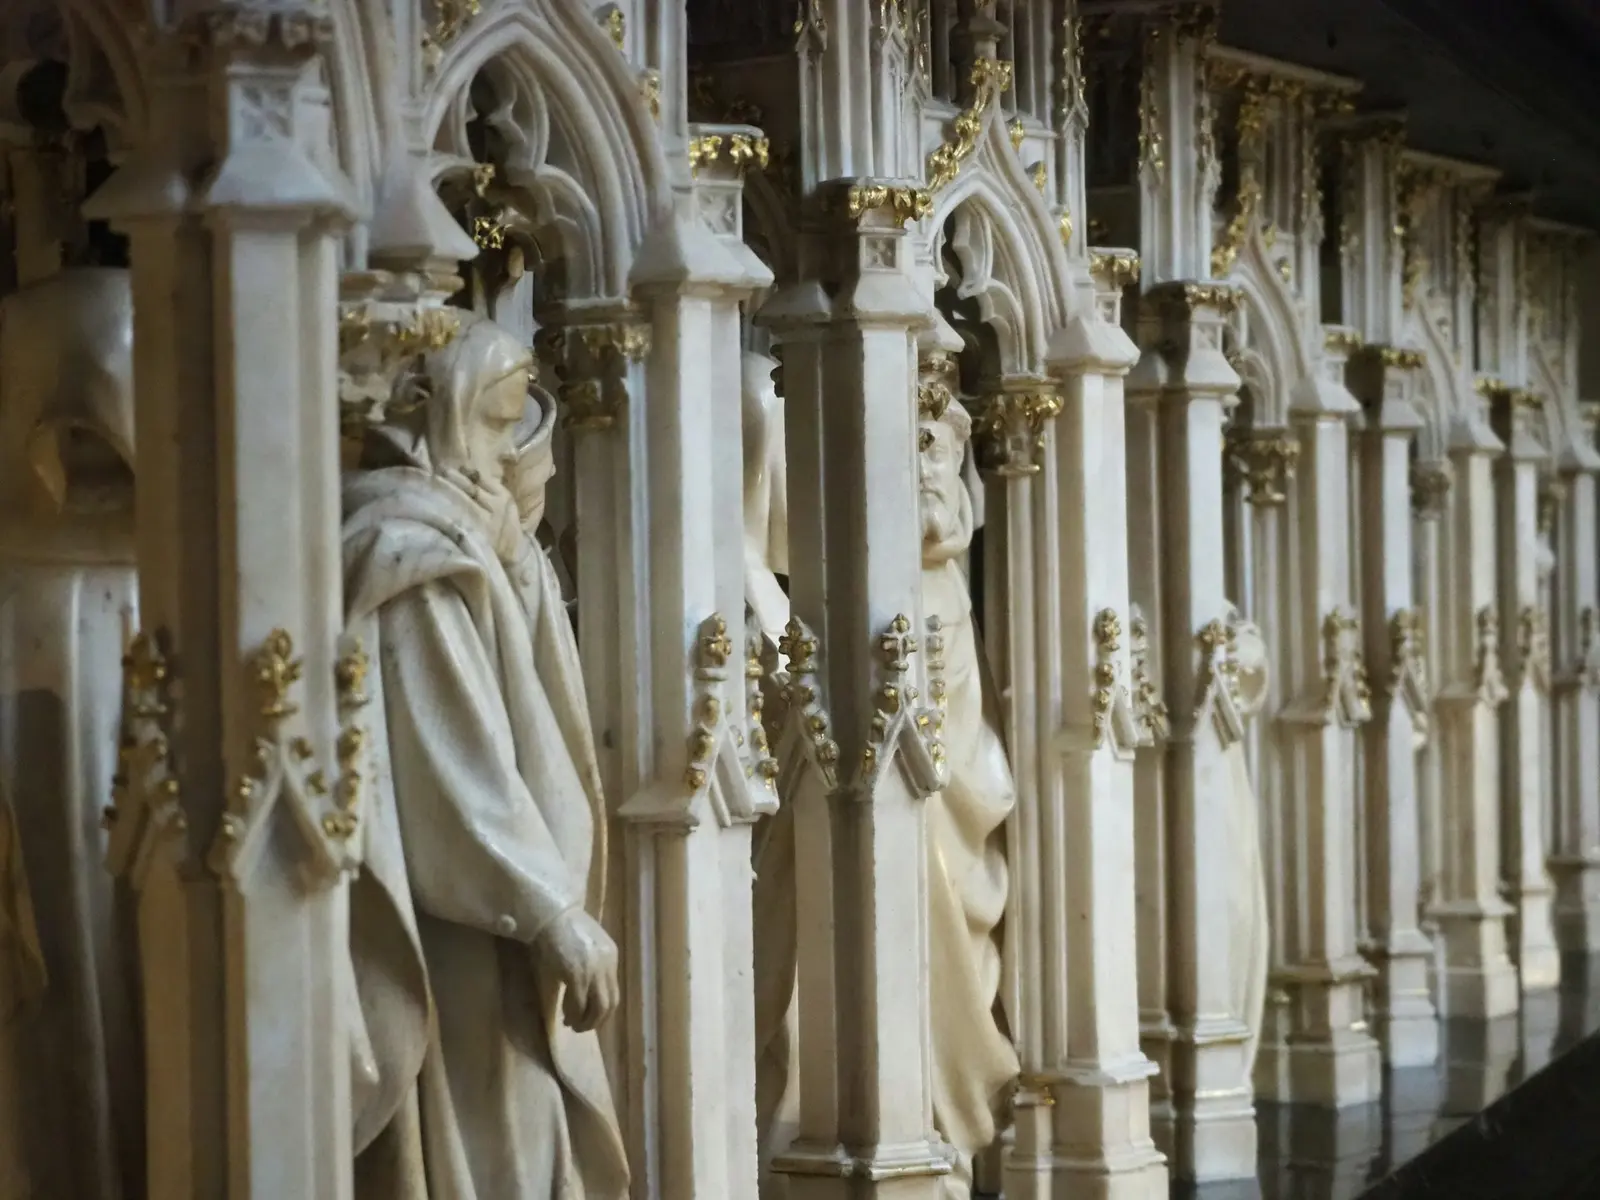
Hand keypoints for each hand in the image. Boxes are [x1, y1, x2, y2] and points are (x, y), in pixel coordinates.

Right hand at [533, 908, 619, 1031]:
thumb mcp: (585, 946)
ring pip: (598, 1008)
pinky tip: (565, 1016)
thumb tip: (587, 993)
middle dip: (596, 1020)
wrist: (550, 913)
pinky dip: (573, 1014)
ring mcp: (593, 970)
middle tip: (581, 1027)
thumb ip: (591, 964)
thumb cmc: (562, 927)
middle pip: (609, 1004)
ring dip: (586, 1022)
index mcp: (611, 955)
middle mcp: (607, 964)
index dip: (602, 1009)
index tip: (588, 1016)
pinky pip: (578, 1004)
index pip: (613, 992)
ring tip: (573, 1025)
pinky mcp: (576, 974)